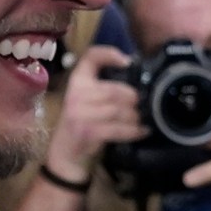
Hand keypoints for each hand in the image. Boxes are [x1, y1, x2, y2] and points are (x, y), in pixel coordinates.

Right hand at [46, 44, 147, 181]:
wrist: (65, 156)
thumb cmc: (82, 125)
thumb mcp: (88, 102)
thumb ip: (105, 90)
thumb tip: (139, 83)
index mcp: (77, 82)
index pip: (90, 57)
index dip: (109, 54)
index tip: (127, 61)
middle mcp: (76, 95)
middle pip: (114, 89)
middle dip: (134, 99)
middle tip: (145, 105)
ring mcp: (80, 114)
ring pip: (119, 110)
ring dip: (136, 117)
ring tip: (144, 119)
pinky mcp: (87, 132)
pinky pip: (118, 128)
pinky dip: (134, 131)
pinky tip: (143, 131)